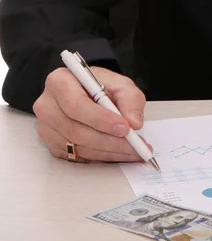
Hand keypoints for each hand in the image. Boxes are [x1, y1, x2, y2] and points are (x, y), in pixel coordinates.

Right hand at [33, 66, 150, 162]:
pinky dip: (102, 157)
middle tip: (136, 145)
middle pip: (76, 130)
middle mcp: (47, 106)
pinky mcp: (52, 144)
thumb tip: (134, 122)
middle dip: (111, 141)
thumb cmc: (99, 86)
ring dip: (110, 152)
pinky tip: (119, 153)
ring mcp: (46, 127)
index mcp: (59, 82)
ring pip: (78, 147)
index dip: (101, 119)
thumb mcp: (120, 84)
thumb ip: (131, 99)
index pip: (76, 105)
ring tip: (134, 151)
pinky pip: (77, 156)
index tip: (125, 128)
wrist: (85, 92)